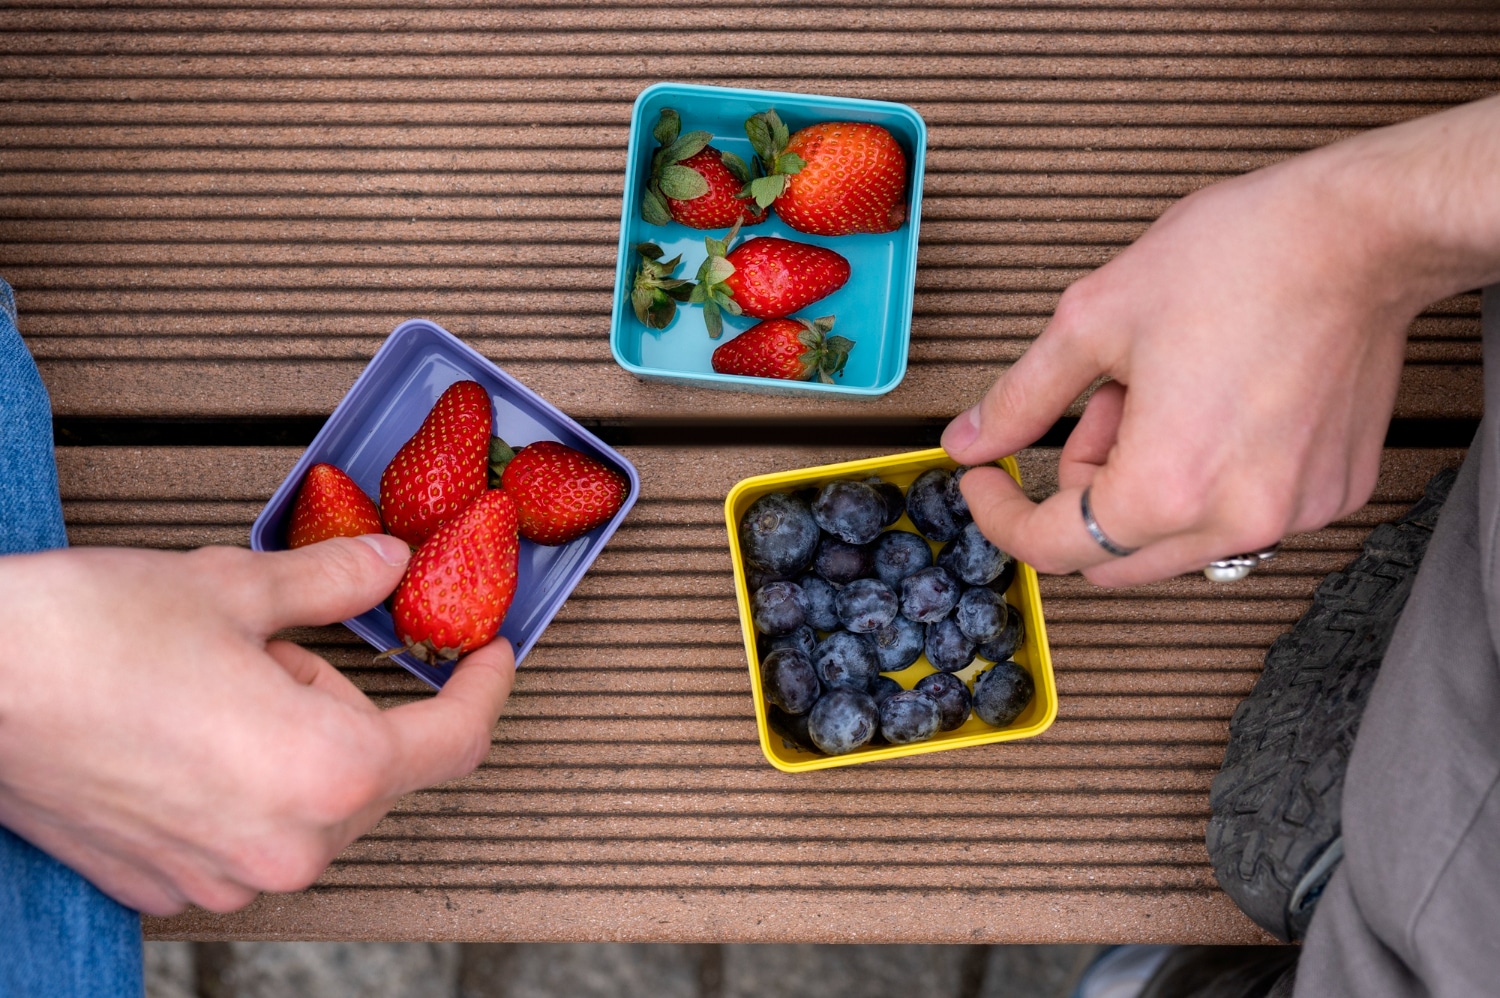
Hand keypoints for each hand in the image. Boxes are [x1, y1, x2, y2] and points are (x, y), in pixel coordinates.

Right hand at [0, 536, 513, 915]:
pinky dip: (247, 781)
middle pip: (378, 772)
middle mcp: (286, 847)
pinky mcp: (169, 883)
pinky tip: (188, 730)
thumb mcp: (238, 586)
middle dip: (355, 704)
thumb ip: (336, 583)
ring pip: (313, 802)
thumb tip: (390, 564)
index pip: (455, 740)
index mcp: (328, 772)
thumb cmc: (84, 639)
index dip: (484, 688)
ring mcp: (224, 877)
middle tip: (285, 644)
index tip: (489, 656)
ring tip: (219, 682)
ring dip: (299, 741)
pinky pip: (250, 831)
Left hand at [942, 96, 1499, 585]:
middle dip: (1081, 492)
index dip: (1002, 515)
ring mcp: (1294, 513)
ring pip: (1174, 539)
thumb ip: (1019, 397)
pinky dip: (1206, 477)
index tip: (987, 480)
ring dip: (1143, 482)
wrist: (1361, 230)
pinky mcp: (1334, 493)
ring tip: (1164, 391)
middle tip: (1098, 407)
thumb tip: (969, 439)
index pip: (1053, 549)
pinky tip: (1215, 403)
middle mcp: (1237, 520)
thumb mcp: (1092, 320)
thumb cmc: (1241, 259)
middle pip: (1112, 558)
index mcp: (1168, 487)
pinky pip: (1238, 514)